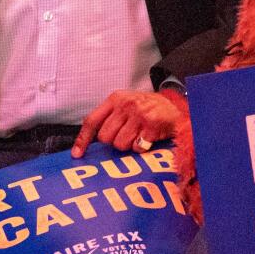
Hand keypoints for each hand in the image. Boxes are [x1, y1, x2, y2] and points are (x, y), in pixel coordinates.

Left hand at [73, 88, 190, 158]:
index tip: (78, 154)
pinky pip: (137, 148)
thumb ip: (110, 117)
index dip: (83, 139)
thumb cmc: (149, 108)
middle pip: (105, 137)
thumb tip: (91, 140)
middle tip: (127, 134)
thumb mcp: (127, 104)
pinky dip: (142, 148)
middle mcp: (126, 105)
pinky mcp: (151, 126)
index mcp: (116, 99)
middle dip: (114, 141)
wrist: (176, 105)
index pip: (92, 120)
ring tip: (139, 135)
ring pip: (120, 145)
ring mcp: (139, 115)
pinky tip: (148, 138)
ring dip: (129, 145)